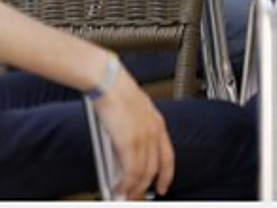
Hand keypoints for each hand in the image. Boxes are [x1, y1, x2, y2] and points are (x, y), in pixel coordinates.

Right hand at [92, 66, 175, 198]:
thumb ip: (132, 130)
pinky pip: (131, 172)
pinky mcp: (129, 143)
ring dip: (134, 188)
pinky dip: (125, 184)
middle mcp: (153, 132)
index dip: (166, 174)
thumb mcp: (131, 110)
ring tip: (125, 195)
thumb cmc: (115, 89)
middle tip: (136, 195)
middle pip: (155, 168)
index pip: (167, 155)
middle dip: (146, 185)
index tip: (163, 184)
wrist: (108, 80)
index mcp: (157, 122)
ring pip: (143, 173)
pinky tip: (119, 188)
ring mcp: (143, 138)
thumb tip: (124, 151)